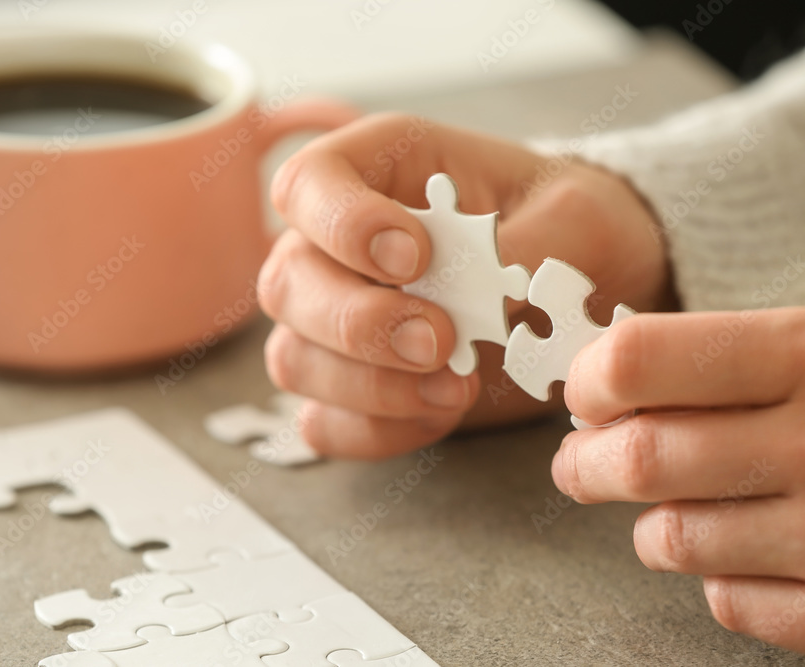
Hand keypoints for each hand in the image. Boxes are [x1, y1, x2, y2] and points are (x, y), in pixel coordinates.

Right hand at [259, 113, 673, 458]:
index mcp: (378, 171)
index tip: (414, 257)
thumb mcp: (576, 217)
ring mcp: (334, 320)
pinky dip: (373, 430)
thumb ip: (528, 243)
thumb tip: (480, 292)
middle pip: (286, 283)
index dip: (341, 224)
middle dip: (357, 323)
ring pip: (292, 358)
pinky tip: (438, 413)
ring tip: (456, 388)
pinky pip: (322, 421)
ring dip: (367, 386)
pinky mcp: (353, 386)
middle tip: (439, 342)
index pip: (307, 186)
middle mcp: (337, 246)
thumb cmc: (572, 227)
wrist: (594, 285)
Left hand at [554, 308, 804, 652]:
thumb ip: (721, 356)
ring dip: (652, 526)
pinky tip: (748, 549)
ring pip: (675, 540)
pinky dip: (722, 579)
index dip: (591, 377)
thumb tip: (603, 384)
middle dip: (589, 463)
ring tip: (668, 505)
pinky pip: (735, 602)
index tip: (585, 391)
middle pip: (642, 457)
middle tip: (583, 461)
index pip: (640, 360)